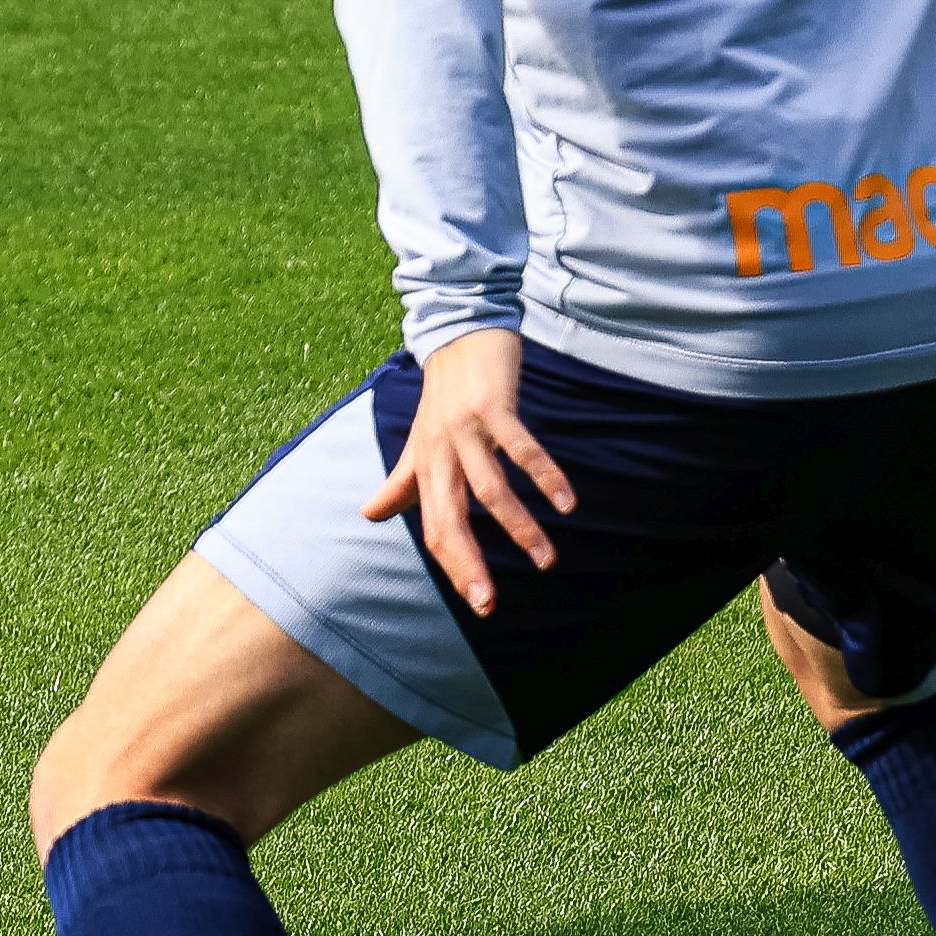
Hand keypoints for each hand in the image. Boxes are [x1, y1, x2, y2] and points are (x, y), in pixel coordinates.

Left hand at [361, 327, 574, 615]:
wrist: (458, 333)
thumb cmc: (441, 395)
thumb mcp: (418, 442)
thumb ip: (400, 481)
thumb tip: (368, 514)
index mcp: (426, 467)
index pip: (435, 528)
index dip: (454, 566)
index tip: (480, 602)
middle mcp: (440, 453)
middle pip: (451, 518)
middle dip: (470, 564)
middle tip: (489, 603)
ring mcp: (466, 429)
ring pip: (490, 489)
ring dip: (519, 527)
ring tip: (546, 560)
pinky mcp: (493, 406)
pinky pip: (521, 448)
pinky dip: (544, 476)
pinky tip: (566, 503)